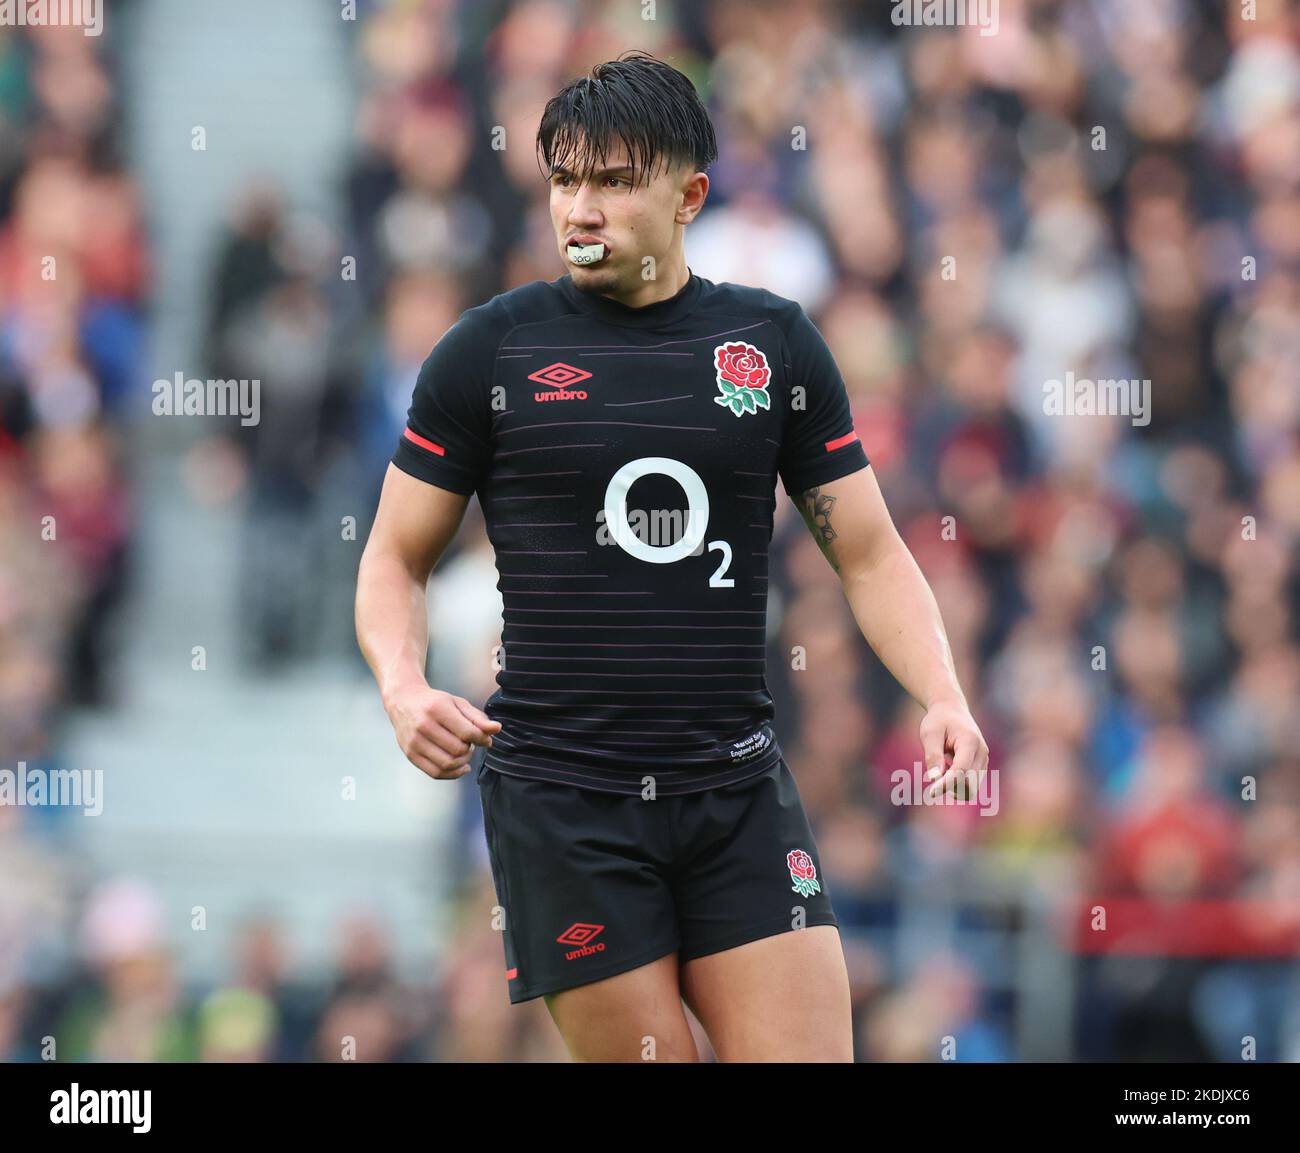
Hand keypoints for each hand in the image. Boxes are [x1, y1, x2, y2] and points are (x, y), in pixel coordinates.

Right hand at [384, 682, 501, 779]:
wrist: (403, 702)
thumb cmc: (434, 702)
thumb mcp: (457, 703)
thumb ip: (478, 718)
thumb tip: (497, 729)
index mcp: (437, 708)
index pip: (467, 732)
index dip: (482, 739)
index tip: (485, 739)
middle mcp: (423, 725)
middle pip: (458, 750)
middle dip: (470, 749)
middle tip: (470, 743)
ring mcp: (414, 742)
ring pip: (447, 764)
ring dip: (462, 762)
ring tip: (463, 753)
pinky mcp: (410, 754)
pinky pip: (435, 773)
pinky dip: (452, 774)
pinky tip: (460, 766)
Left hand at [919, 698, 988, 801]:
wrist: (951, 710)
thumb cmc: (939, 720)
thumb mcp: (930, 733)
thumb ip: (933, 755)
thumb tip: (934, 779)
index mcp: (970, 741)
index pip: (961, 770)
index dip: (947, 784)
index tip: (930, 793)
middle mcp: (981, 752)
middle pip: (970, 783)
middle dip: (950, 787)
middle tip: (934, 776)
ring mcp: (983, 760)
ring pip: (972, 788)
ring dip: (954, 788)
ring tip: (940, 770)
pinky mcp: (980, 766)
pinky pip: (970, 784)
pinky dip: (957, 784)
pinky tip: (946, 769)